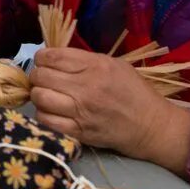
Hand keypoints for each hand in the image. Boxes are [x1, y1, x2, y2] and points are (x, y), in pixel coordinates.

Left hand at [30, 47, 189, 174]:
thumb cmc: (135, 92)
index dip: (41, 57)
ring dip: (38, 95)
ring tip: (46, 95)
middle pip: (41, 76)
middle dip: (37, 75)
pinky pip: (46, 121)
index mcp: (95, 66)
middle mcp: (85, 87)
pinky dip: (43, 114)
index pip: (52, 56)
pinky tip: (51, 111)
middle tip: (43, 79)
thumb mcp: (115, 65)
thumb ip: (85, 60)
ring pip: (39, 98)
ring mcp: (81, 111)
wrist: (152, 126)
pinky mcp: (79, 132)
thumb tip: (55, 57)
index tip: (44, 61)